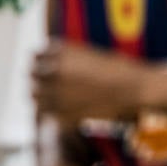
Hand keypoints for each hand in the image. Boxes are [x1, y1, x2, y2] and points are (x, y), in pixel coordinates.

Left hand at [33, 41, 153, 123]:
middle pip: (31, 74)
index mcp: (59, 52)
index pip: (35, 56)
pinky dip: (51, 111)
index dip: (41, 63)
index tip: (48, 70)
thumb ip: (66, 59)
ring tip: (57, 98)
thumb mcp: (88, 55)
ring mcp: (54, 92)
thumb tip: (46, 63)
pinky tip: (64, 110)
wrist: (136, 91)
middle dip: (39, 79)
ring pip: (33, 94)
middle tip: (51, 86)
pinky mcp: (59, 113)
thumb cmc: (118, 71)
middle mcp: (53, 70)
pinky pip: (45, 112)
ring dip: (41, 96)